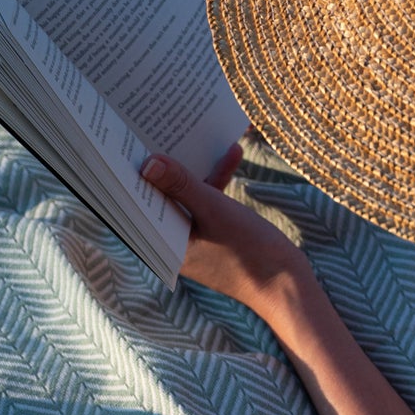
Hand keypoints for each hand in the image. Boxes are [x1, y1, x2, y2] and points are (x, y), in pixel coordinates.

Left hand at [141, 144, 312, 310]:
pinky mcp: (215, 233)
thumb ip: (181, 185)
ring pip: (185, 196)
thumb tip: (148, 162)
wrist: (288, 285)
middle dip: (164, 164)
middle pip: (160, 197)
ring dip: (196, 169)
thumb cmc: (249, 252)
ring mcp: (194, 238)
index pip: (138, 206)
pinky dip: (217, 181)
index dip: (132, 175)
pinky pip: (208, 202)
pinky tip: (233, 153)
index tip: (126, 143)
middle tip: (156, 130)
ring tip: (196, 134)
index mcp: (163, 245)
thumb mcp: (215, 211)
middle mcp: (173, 242)